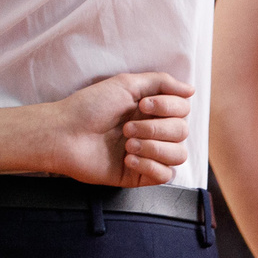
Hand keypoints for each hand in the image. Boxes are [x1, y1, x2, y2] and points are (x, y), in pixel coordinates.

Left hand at [0, 72, 193, 187]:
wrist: (65, 134)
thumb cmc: (89, 106)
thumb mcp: (124, 84)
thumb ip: (160, 82)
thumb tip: (191, 89)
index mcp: (151, 110)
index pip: (183, 110)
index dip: (169, 107)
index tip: (142, 105)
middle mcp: (153, 131)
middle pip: (182, 132)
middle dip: (155, 129)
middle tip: (126, 128)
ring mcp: (149, 154)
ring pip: (178, 155)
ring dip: (153, 148)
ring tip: (126, 145)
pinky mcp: (141, 175)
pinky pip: (166, 175)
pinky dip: (149, 165)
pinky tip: (127, 159)